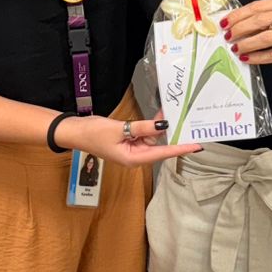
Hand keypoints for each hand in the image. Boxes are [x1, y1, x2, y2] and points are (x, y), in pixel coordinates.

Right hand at [56, 113, 201, 166]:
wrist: (74, 132)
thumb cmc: (93, 133)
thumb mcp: (120, 129)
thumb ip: (143, 127)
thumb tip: (163, 125)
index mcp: (134, 159)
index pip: (163, 154)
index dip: (181, 149)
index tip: (197, 146)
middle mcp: (136, 156)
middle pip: (160, 146)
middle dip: (173, 134)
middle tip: (188, 122)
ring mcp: (132, 149)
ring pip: (153, 138)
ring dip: (160, 127)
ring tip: (172, 112)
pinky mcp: (129, 141)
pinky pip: (145, 134)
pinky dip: (151, 126)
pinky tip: (158, 115)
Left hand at [221, 0, 271, 68]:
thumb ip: (266, 17)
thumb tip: (235, 24)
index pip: (259, 6)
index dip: (239, 14)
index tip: (226, 22)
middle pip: (262, 19)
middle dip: (240, 28)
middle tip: (228, 36)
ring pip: (267, 37)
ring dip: (247, 43)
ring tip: (236, 48)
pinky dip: (258, 56)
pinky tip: (248, 58)